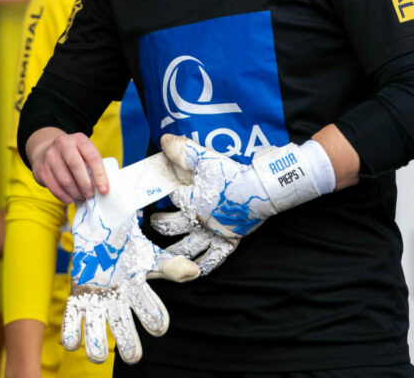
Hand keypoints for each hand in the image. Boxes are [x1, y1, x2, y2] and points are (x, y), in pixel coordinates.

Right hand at [28, 129, 108, 203]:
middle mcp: (63, 144)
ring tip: (81, 197)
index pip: (92, 157)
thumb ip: (92, 165)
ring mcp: (50, 155)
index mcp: (79, 139)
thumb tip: (102, 188)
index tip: (104, 190)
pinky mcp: (41, 169)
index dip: (100, 175)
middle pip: (76, 167)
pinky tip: (70, 198)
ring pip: (65, 180)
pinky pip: (54, 187)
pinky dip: (64, 197)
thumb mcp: (83, 152)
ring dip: (75, 193)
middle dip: (85, 185)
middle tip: (90, 195)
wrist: (46, 149)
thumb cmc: (73, 155)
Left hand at [62, 196, 198, 364]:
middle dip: (128, 345)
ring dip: (96, 345)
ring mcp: (97, 303)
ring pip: (96, 330)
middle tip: (133, 356)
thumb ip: (170, 265)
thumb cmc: (129, 247)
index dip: (155, 320)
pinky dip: (71, 331)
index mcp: (138, 295)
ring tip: (98, 355)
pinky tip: (72, 341)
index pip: (150, 313)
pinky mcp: (77, 298)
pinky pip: (72, 319)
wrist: (102, 230)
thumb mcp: (150, 255)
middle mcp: (118, 305)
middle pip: (124, 330)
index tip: (159, 326)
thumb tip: (194, 272)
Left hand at [151, 134, 333, 274]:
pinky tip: (191, 271)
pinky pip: (212, 260)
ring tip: (159, 254)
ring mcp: (212, 234)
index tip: (158, 192)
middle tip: (152, 220)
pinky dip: (201, 267)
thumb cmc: (233, 174)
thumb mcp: (206, 158)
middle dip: (159, 223)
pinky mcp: (227, 242)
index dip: (165, 193)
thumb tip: (164, 141)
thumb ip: (184, 151)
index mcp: (190, 199)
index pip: (171, 197)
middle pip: (170, 226)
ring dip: (170, 252)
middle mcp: (198, 220)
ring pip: (186, 249)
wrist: (261, 190)